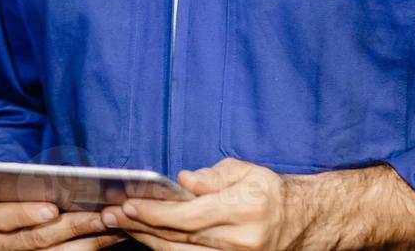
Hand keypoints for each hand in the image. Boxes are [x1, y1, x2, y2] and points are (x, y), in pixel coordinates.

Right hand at [0, 192, 124, 249]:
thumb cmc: (5, 196)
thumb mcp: (4, 188)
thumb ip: (23, 185)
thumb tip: (65, 181)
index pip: (1, 217)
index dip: (26, 213)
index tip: (52, 209)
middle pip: (34, 239)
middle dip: (71, 226)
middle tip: (99, 216)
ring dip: (89, 240)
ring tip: (111, 224)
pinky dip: (88, 248)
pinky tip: (108, 236)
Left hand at [101, 158, 304, 249]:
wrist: (303, 221)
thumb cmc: (270, 190)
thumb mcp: (245, 171)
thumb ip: (212, 176)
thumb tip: (182, 180)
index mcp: (243, 210)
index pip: (188, 216)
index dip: (153, 211)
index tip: (127, 204)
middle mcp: (240, 240)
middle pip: (179, 237)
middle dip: (141, 225)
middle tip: (111, 215)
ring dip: (148, 239)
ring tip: (122, 226)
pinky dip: (167, 249)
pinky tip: (148, 238)